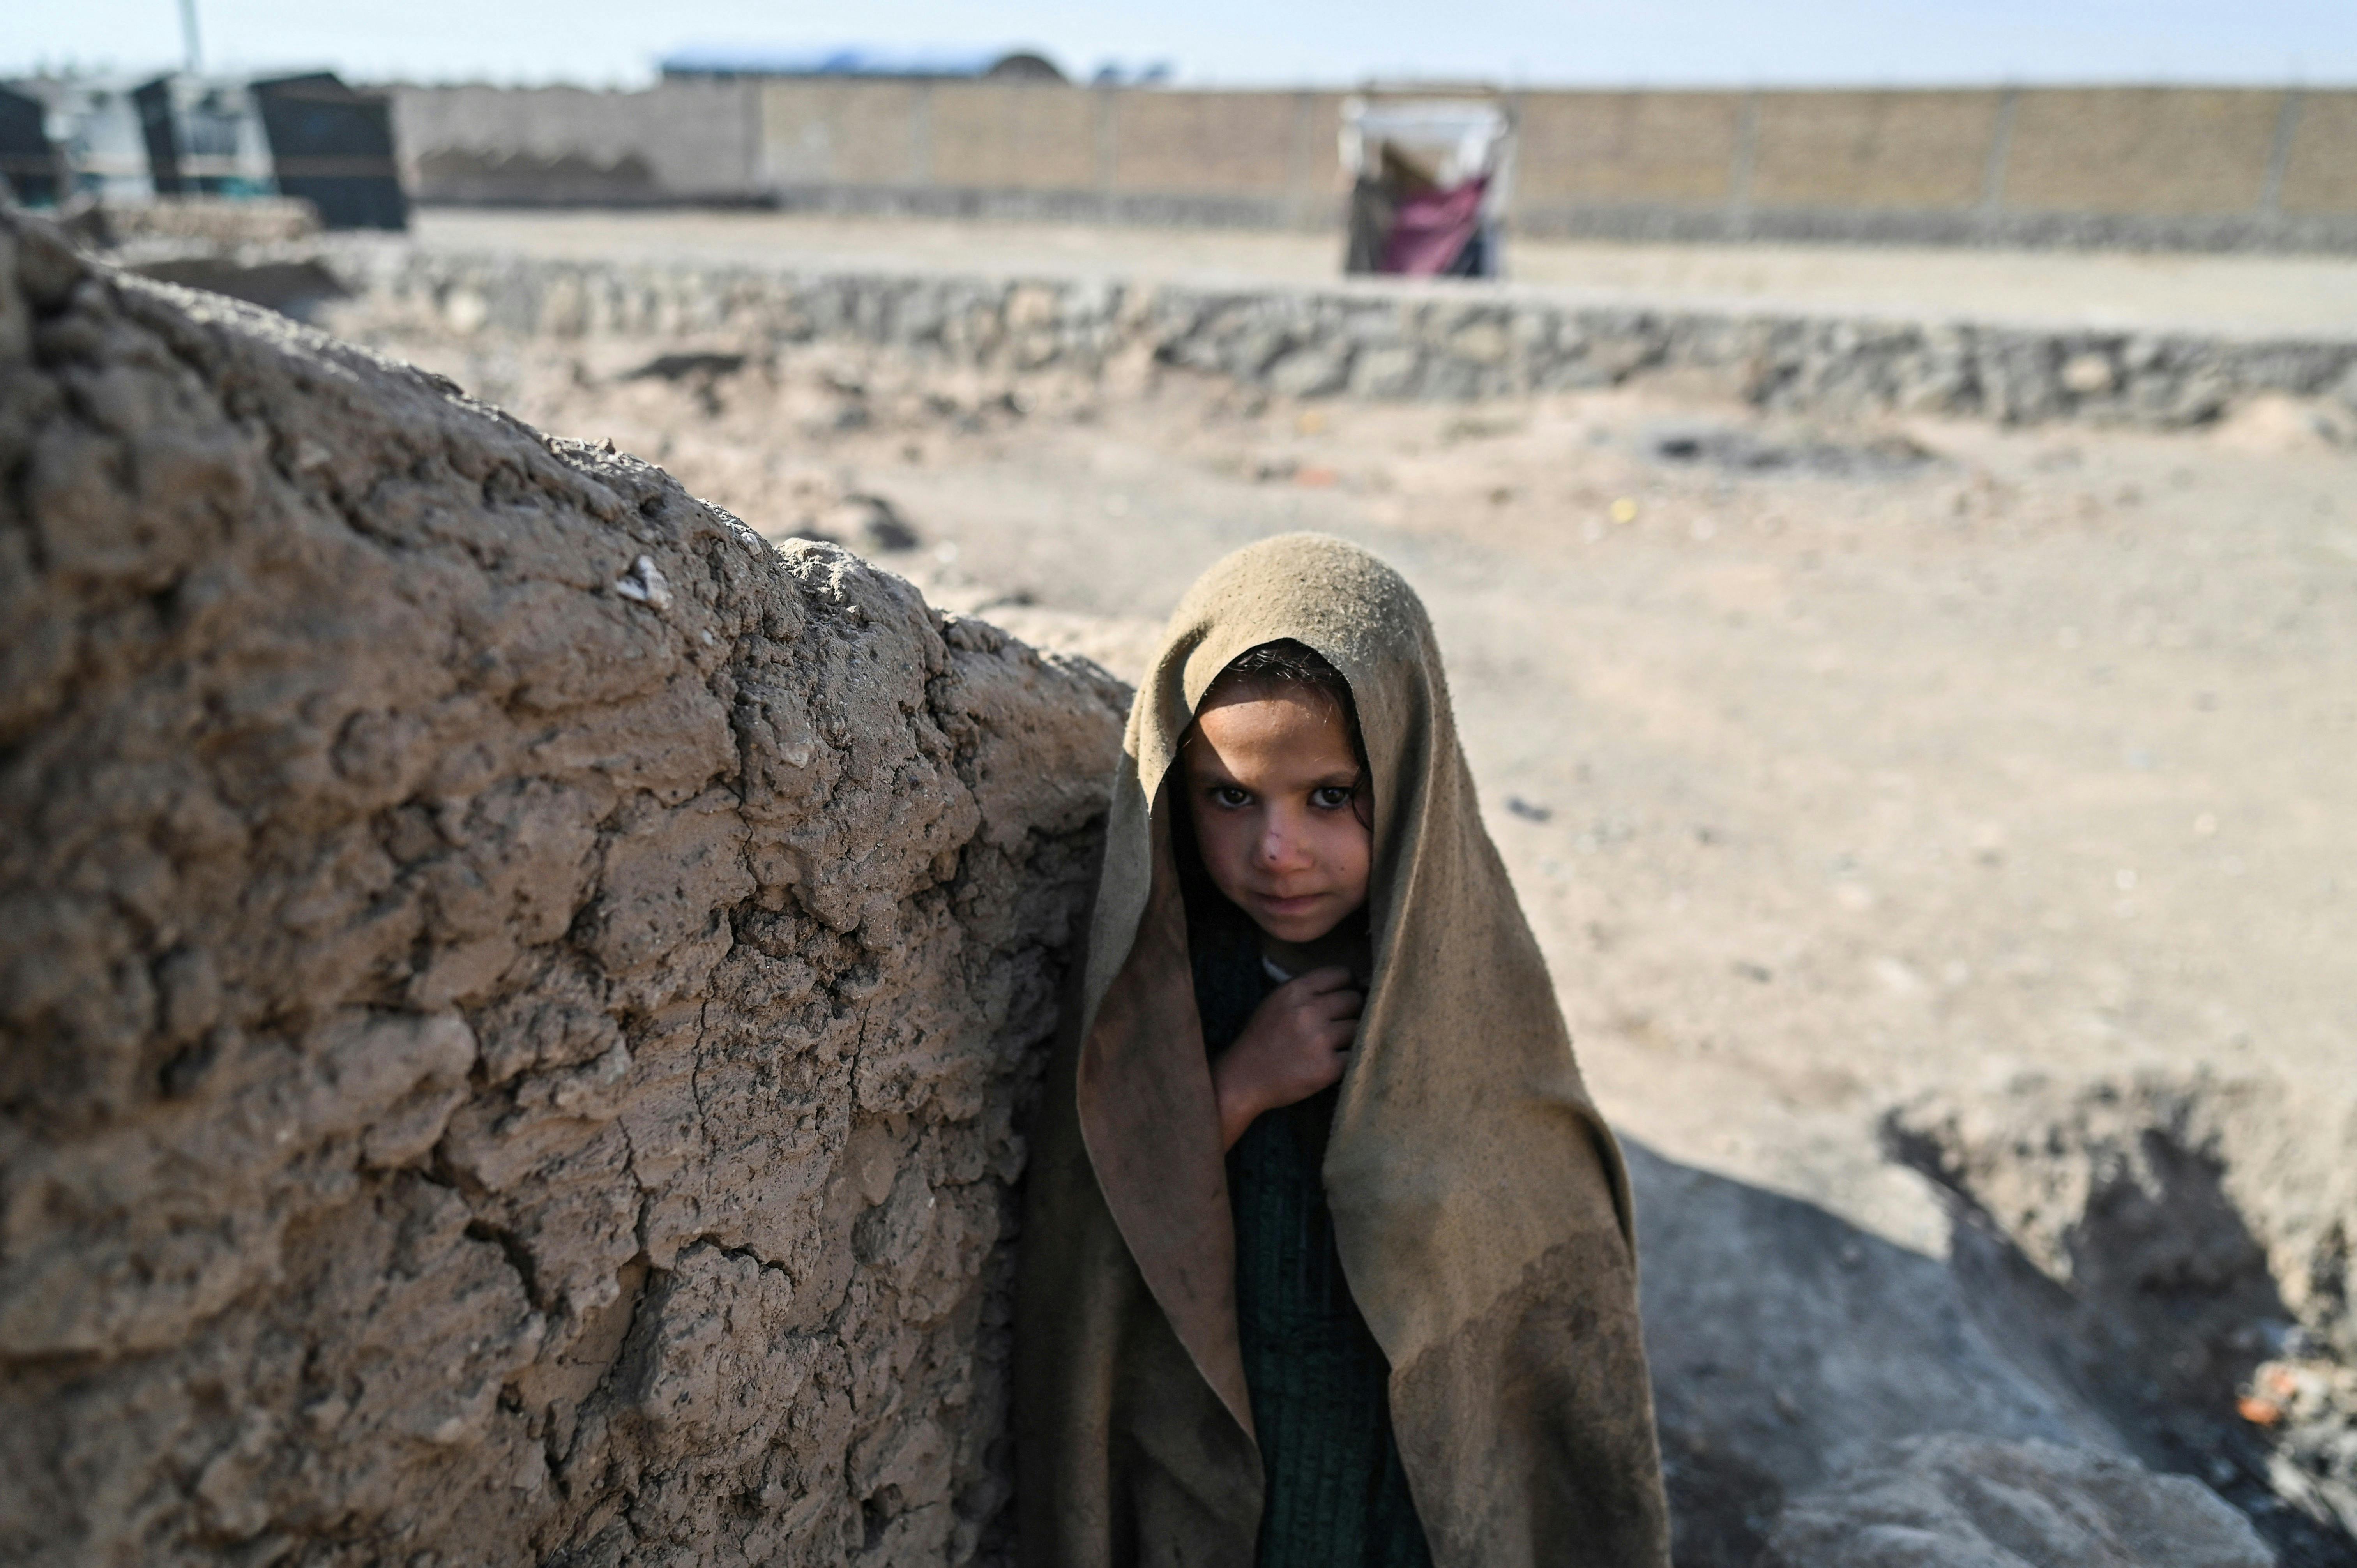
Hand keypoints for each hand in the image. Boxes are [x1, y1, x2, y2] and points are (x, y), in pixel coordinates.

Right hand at [1211, 967, 1361, 1150]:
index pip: (1341, 974)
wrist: (1245, 1078)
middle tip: (1338, 1023)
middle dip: (1351, 1011)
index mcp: (1294, 991)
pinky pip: (1355, 1053)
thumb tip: (1352, 982)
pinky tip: (1331, 1061)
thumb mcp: (1277, 1001)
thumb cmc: (1263, 1038)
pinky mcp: (1328, 1068)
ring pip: (1358, 1027)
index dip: (1347, 985)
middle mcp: (1308, 1011)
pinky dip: (1347, 1058)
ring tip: (1332, 1044)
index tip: (1343, 996)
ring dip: (1351, 1036)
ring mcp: (1319, 1040)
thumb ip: (1308, 990)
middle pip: (1353, 1000)